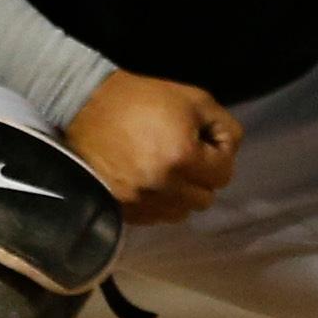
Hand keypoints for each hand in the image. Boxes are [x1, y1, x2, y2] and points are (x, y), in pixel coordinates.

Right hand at [65, 71, 241, 224]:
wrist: (86, 107)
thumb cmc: (142, 100)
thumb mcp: (195, 100)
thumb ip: (225, 127)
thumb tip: (232, 151)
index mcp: (182, 158)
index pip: (224, 174)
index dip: (219, 155)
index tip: (203, 141)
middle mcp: (162, 187)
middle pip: (205, 198)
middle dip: (202, 177)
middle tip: (186, 155)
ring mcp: (138, 202)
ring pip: (181, 213)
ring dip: (181, 194)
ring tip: (166, 169)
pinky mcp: (121, 210)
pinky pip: (155, 218)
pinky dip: (159, 203)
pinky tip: (149, 181)